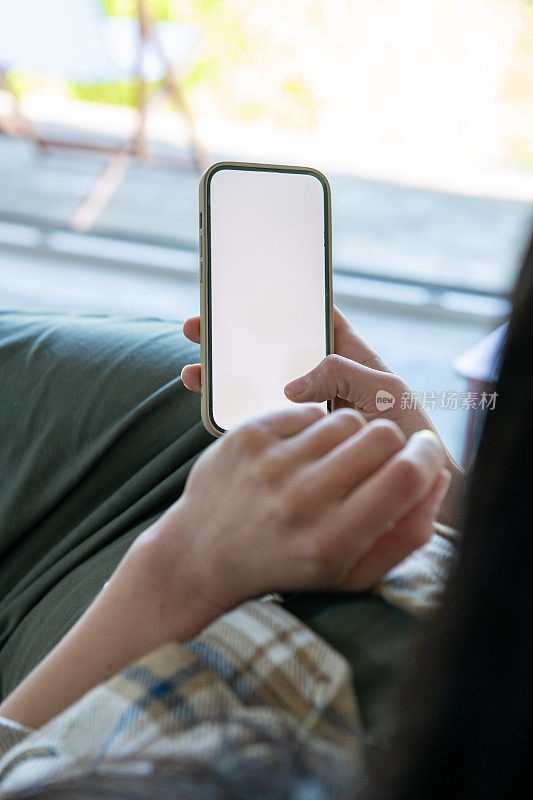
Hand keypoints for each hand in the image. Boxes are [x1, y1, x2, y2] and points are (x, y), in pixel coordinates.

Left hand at [0, 405, 447, 728]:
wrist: (201, 555)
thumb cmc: (288, 566)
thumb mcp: (352, 574)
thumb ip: (406, 534)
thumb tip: (437, 478)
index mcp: (331, 542)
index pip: (405, 477)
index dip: (428, 459)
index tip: (424, 455)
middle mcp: (299, 501)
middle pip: (382, 436)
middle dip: (390, 446)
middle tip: (375, 463)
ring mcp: (269, 464)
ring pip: (346, 419)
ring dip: (350, 438)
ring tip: (330, 464)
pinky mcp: (246, 436)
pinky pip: (308, 411)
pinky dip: (312, 430)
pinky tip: (298, 456)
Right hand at [180, 307, 462, 526]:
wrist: (411, 488)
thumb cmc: (408, 432)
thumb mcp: (385, 391)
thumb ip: (344, 374)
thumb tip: (292, 385)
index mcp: (345, 356)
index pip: (311, 318)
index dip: (280, 301)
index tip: (243, 290)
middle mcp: (319, 378)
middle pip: (270, 349)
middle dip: (233, 336)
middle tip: (197, 327)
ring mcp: (305, 407)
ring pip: (257, 381)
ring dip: (224, 373)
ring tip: (191, 370)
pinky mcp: (296, 436)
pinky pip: (260, 417)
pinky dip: (233, 409)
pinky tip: (209, 405)